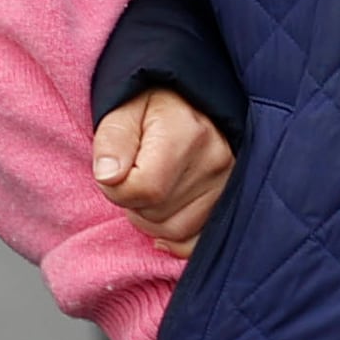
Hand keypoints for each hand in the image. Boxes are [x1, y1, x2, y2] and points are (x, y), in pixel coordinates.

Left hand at [94, 86, 237, 256]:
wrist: (189, 98)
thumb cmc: (149, 102)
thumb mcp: (122, 107)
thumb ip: (111, 140)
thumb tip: (108, 178)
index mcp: (185, 132)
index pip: (145, 189)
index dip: (116, 188)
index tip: (112, 171)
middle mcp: (215, 160)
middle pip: (158, 212)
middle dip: (132, 201)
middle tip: (130, 174)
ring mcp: (228, 183)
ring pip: (176, 230)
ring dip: (150, 217)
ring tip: (146, 187)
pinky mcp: (230, 201)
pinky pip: (197, 241)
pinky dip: (174, 237)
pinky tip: (161, 214)